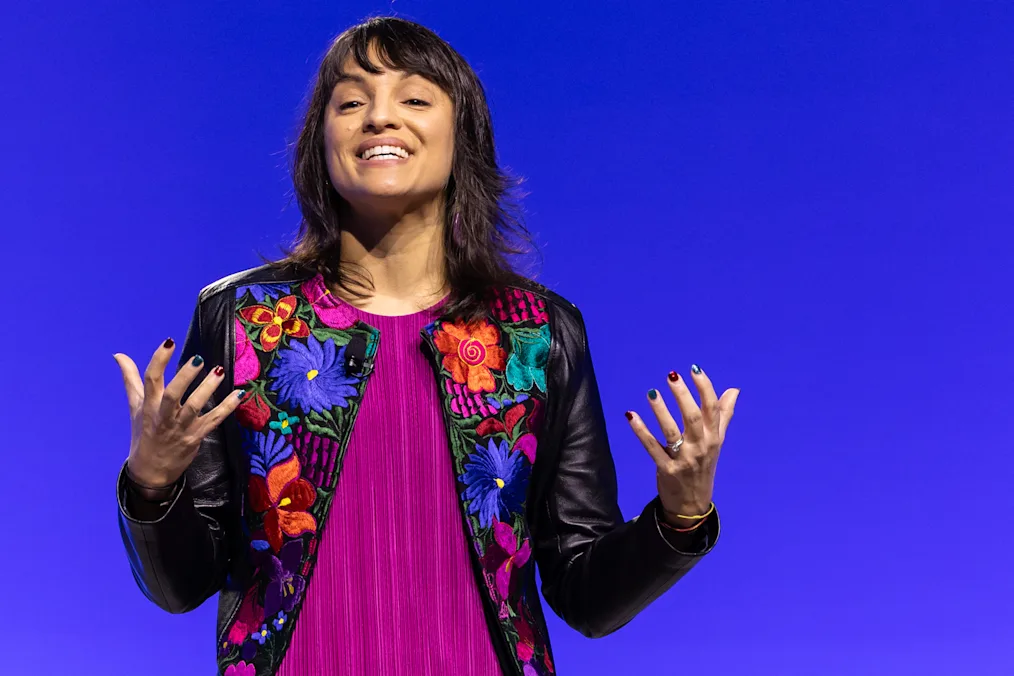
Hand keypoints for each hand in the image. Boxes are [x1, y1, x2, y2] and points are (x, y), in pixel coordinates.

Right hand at [114, 338, 242, 496]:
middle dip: (185, 377)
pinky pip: (214, 420)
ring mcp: (181, 427)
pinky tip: (239, 393)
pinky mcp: (196, 436)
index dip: (159, 360)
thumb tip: (119, 355)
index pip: (151, 380)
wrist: (151, 470)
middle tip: (198, 359)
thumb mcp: (136, 407)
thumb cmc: (144, 433)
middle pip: (173, 395)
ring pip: (195, 406)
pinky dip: (227, 407)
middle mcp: (164, 416)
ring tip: (219, 371)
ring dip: (208, 388)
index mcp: (149, 406)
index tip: (169, 342)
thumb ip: (131, 379)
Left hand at [626, 365, 739, 527]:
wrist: (692, 503)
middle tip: (672, 376)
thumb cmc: (704, 466)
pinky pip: (652, 447)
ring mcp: (684, 459)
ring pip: (671, 431)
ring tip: (651, 392)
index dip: (704, 388)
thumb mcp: (717, 442)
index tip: (694, 369)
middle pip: (692, 417)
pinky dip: (641, 431)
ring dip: (660, 411)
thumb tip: (734, 390)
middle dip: (682, 395)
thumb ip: (723, 415)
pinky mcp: (666, 469)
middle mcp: (701, 447)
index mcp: (714, 437)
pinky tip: (631, 415)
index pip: (712, 409)